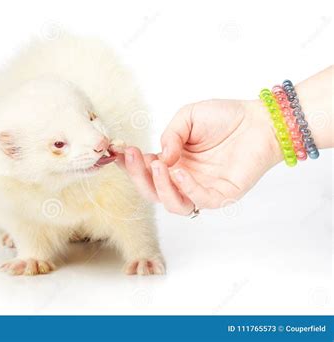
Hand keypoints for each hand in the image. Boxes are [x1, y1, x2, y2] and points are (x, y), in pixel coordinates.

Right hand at [119, 99, 282, 214]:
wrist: (261, 120)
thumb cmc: (226, 117)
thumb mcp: (188, 117)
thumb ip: (170, 135)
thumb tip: (160, 157)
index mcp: (173, 162)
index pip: (145, 171)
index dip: (129, 166)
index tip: (118, 153)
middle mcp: (184, 179)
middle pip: (153, 192)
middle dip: (138, 178)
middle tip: (133, 158)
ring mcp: (202, 189)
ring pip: (172, 204)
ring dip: (159, 187)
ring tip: (157, 164)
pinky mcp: (221, 195)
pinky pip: (199, 200)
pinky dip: (185, 189)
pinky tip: (179, 171)